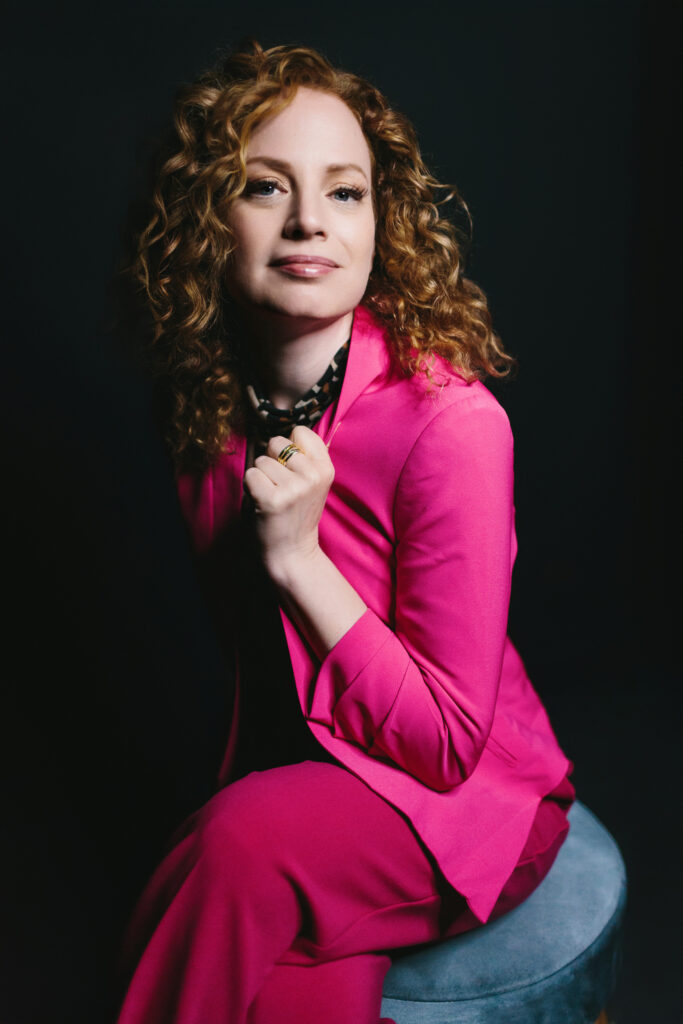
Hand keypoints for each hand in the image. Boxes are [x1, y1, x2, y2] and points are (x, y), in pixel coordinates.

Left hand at [243, 425, 334, 580]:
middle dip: (272, 461)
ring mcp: (292, 488)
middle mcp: (312, 476)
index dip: (289, 446)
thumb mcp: (314, 484)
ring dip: (261, 477)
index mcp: (325, 469)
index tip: (291, 467)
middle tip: (280, 486)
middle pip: (277, 443)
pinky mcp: (271, 500)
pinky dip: (251, 488)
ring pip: (261, 460)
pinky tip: (263, 503)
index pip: (301, 431)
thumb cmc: (298, 514)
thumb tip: (285, 435)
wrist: (293, 552)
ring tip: (273, 496)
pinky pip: (250, 475)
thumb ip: (306, 458)